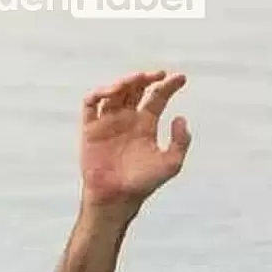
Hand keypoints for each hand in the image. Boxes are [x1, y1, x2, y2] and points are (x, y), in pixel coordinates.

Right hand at [79, 70, 191, 211]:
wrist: (117, 197)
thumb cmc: (144, 183)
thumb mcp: (171, 164)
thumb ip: (180, 142)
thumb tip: (181, 117)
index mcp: (146, 125)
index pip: (158, 97)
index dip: (169, 86)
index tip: (181, 77)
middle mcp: (127, 119)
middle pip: (136, 89)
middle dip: (147, 78)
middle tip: (159, 74)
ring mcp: (108, 121)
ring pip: (115, 92)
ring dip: (125, 82)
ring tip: (137, 79)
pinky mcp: (91, 128)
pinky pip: (90, 104)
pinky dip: (99, 93)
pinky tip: (112, 91)